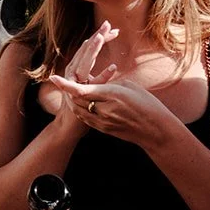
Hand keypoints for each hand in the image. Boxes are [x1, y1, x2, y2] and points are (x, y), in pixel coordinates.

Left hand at [49, 72, 177, 149]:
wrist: (156, 131)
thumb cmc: (148, 105)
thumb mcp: (130, 87)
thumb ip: (110, 83)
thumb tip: (97, 80)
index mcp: (112, 95)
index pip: (83, 90)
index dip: (66, 85)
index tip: (53, 78)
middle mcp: (104, 110)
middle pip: (77, 99)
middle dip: (69, 89)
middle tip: (63, 80)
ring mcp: (103, 122)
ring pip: (79, 109)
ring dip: (73, 99)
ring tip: (71, 91)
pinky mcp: (104, 129)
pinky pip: (85, 118)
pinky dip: (81, 109)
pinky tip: (81, 103)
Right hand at [53, 23, 118, 128]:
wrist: (70, 125)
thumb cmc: (84, 105)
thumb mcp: (90, 86)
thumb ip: (98, 76)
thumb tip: (112, 67)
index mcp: (76, 67)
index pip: (88, 48)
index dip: (99, 37)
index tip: (113, 28)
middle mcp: (72, 72)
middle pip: (85, 50)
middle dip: (97, 36)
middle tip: (108, 24)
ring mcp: (74, 82)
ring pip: (84, 62)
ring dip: (92, 49)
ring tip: (102, 38)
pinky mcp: (80, 94)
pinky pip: (92, 84)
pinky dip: (103, 76)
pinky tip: (114, 68)